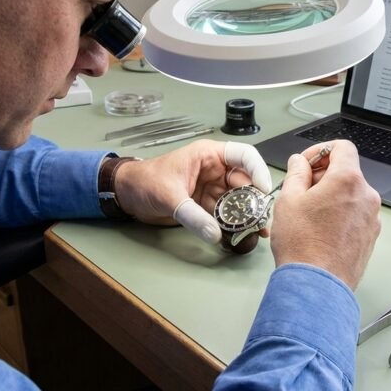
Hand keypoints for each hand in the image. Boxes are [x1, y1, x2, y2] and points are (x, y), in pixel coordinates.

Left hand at [113, 140, 271, 243]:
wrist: (127, 195)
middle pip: (245, 182)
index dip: (258, 170)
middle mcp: (215, 170)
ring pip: (238, 200)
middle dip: (255, 199)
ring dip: (247, 215)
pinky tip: (241, 234)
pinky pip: (225, 214)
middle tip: (262, 218)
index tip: (264, 190)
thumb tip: (214, 233)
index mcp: (208, 155)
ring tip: (257, 230)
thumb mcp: (169, 195)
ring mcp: (211, 188)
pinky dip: (233, 224)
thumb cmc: (145, 181)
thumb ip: (192, 215)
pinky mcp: (206, 204)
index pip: (244, 156)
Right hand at [270, 140, 380, 289]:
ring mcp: (371, 218)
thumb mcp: (289, 199)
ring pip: (351, 194)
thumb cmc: (303, 246)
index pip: (342, 147)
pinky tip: (320, 229)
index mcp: (348, 180)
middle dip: (323, 175)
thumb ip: (297, 173)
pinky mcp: (370, 236)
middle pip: (347, 171)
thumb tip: (300, 163)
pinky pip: (355, 214)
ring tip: (308, 214)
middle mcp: (366, 196)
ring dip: (331, 196)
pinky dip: (340, 214)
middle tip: (300, 190)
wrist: (316, 285)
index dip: (321, 150)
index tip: (307, 163)